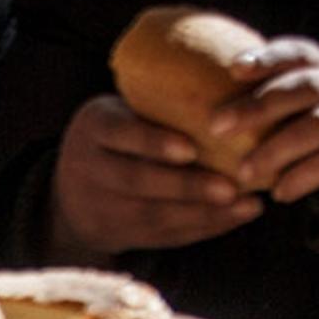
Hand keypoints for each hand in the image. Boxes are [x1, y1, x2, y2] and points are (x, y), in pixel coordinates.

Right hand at [48, 95, 258, 257]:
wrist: (71, 190)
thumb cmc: (119, 134)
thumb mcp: (121, 112)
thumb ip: (157, 105)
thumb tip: (233, 81)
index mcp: (93, 128)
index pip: (119, 134)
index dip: (153, 142)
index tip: (191, 148)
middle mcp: (88, 169)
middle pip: (136, 180)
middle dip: (186, 187)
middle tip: (231, 186)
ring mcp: (101, 208)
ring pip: (153, 216)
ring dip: (205, 213)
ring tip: (247, 204)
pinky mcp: (119, 236)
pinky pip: (163, 236)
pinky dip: (203, 228)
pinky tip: (236, 217)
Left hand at [199, 39, 318, 204]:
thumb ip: (282, 93)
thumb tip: (208, 97)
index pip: (299, 52)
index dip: (267, 57)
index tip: (232, 69)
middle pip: (304, 87)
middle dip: (257, 106)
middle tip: (215, 126)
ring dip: (277, 148)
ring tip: (244, 171)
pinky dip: (303, 177)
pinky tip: (278, 193)